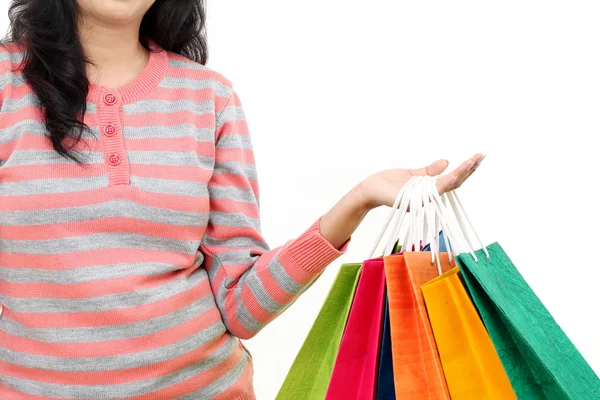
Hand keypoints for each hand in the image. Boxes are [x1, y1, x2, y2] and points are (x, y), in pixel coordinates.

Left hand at [357, 153, 485, 210]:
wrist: (370, 189)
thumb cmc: (390, 183)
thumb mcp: (413, 174)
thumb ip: (429, 171)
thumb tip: (447, 162)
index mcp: (429, 190)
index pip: (452, 181)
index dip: (466, 170)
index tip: (478, 157)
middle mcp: (428, 198)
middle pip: (454, 184)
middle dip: (468, 170)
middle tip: (481, 157)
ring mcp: (422, 201)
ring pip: (446, 186)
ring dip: (461, 173)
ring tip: (473, 161)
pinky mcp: (413, 202)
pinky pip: (431, 191)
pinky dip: (444, 182)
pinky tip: (453, 172)